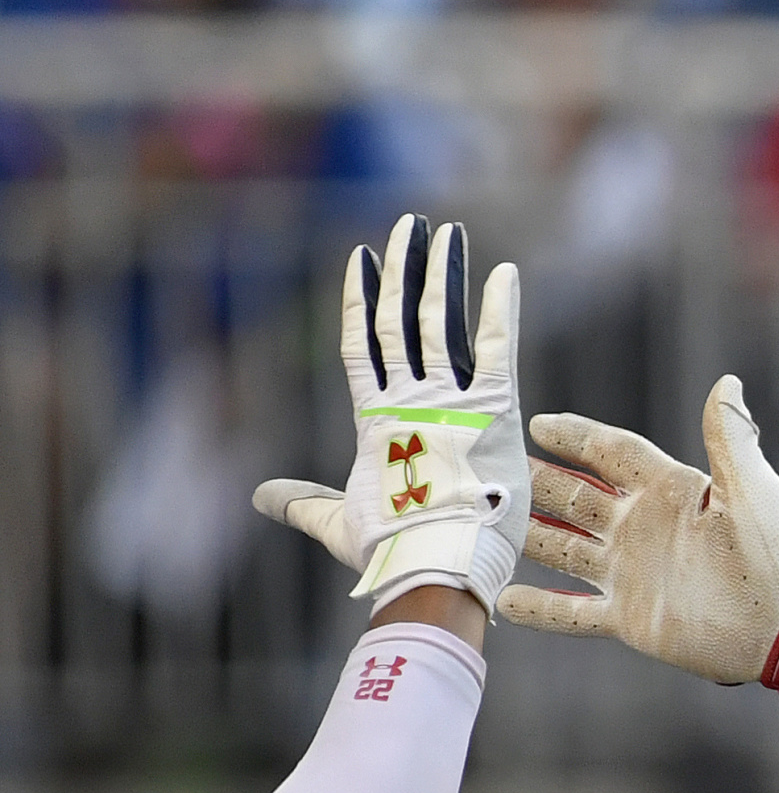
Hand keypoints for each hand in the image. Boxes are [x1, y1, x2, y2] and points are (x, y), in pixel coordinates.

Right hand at [254, 215, 528, 609]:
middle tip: (410, 226)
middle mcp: (408, 399)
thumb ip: (301, 502)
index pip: (363, 345)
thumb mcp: (336, 521)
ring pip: (441, 322)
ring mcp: (449, 401)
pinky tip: (504, 272)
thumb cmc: (388, 550)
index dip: (360, 300)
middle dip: (404, 269)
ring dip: (443, 273)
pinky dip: (501, 310)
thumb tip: (260, 495)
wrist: (433, 565)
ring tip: (447, 233)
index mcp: (375, 419)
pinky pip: (498, 348)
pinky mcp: (492, 411)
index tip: (362, 259)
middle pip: (401, 320)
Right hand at [500, 375, 778, 701]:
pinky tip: (501, 599)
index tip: (539, 422)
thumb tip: (727, 381)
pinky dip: (540, 608)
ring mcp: (630, 573)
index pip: (612, 453)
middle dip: (534, 481)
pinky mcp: (628, 617)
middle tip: (487, 465)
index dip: (578, 437)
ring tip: (479, 521)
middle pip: (573, 497)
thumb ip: (730, 437)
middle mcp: (641, 529)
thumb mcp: (754, 489)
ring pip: (562, 547)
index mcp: (670, 492)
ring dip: (524, 535)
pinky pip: (573, 611)